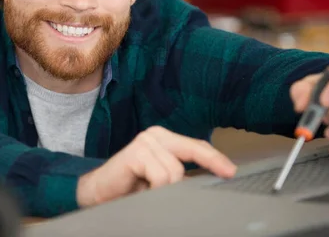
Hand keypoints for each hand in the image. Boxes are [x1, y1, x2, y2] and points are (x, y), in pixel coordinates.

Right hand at [76, 126, 236, 207]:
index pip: (196, 146)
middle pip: (193, 149)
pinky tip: (144, 191)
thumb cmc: (129, 188)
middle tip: (227, 174)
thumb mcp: (160, 179)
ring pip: (176, 171)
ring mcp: (146, 141)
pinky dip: (157, 190)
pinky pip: (162, 176)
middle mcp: (155, 135)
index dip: (215, 158)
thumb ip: (179, 174)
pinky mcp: (137, 152)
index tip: (231, 171)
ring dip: (167, 190)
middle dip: (211, 163)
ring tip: (151, 193)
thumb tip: (208, 179)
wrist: (97, 193)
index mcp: (163, 139)